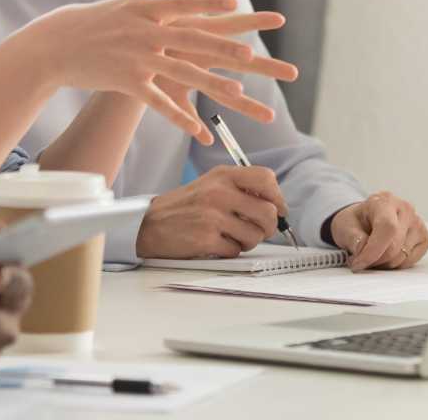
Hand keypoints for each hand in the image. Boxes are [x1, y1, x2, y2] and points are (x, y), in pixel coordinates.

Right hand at [3, 0, 295, 144]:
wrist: (53, 45)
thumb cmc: (85, 23)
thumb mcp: (116, 6)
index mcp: (144, 8)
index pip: (183, 4)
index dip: (209, 5)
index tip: (235, 5)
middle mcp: (144, 30)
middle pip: (191, 40)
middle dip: (224, 48)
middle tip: (252, 54)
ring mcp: (137, 57)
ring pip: (182, 72)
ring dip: (212, 83)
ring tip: (238, 92)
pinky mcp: (127, 82)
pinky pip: (159, 102)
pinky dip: (181, 118)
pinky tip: (199, 130)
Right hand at [135, 165, 287, 257]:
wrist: (149, 223)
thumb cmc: (185, 206)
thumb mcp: (211, 184)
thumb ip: (240, 188)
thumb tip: (275, 206)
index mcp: (223, 175)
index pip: (266, 179)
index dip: (277, 198)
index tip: (276, 209)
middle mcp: (219, 192)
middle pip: (268, 212)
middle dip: (268, 227)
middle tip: (258, 230)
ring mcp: (212, 216)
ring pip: (255, 235)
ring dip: (248, 241)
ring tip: (232, 236)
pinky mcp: (206, 238)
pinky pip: (236, 251)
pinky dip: (230, 251)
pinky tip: (216, 244)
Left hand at [329, 192, 427, 271]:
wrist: (365, 220)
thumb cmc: (356, 221)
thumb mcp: (345, 226)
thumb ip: (352, 238)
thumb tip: (362, 250)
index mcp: (385, 201)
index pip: (387, 228)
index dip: (373, 250)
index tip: (359, 263)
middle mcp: (406, 210)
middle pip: (394, 247)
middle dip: (374, 260)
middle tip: (359, 260)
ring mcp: (418, 224)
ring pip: (402, 257)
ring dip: (383, 264)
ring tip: (371, 255)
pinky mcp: (425, 238)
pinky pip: (411, 261)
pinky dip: (395, 264)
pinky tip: (385, 255)